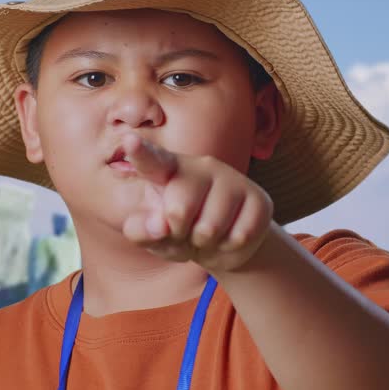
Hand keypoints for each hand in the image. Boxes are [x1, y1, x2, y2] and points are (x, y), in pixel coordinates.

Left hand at [118, 132, 273, 272]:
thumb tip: (158, 225)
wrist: (224, 244)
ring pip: (210, 228)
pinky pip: (238, 237)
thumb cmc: (180, 231)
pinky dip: (228, 249)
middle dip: (178, 232)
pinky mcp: (259, 199)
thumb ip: (141, 231)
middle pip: (179, 208)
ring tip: (206, 236)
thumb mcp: (154, 235)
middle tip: (184, 231)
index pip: (153, 160)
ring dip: (204, 244)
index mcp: (170, 169)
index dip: (140, 153)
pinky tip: (229, 237)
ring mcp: (233, 180)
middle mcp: (202, 166)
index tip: (129, 141)